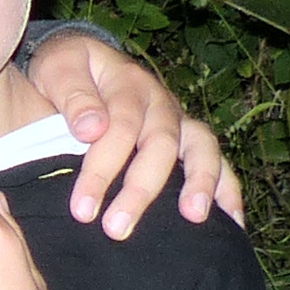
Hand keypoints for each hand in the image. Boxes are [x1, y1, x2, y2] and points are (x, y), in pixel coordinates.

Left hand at [23, 32, 243, 236]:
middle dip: (141, 189)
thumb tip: (91, 128)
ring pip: (201, 148)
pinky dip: (228, 190)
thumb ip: (72, 95)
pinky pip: (218, 160)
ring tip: (194, 218)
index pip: (118, 128)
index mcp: (127, 83)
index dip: (101, 170)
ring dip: (200, 183)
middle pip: (160, 144)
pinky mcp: (190, 138)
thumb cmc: (66, 71)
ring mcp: (180, 120)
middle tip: (117, 229)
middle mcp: (160, 101)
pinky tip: (232, 224)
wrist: (83, 61)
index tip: (82, 210)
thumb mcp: (58, 68)